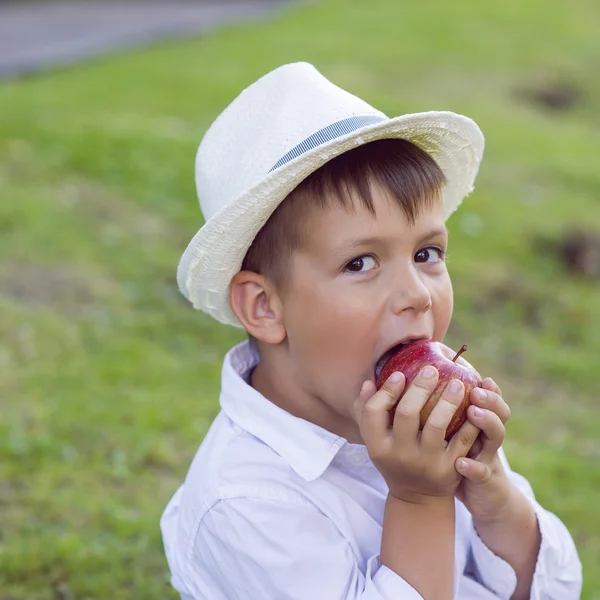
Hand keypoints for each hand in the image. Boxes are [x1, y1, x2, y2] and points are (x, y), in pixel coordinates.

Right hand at [354, 367, 480, 504]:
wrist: (418, 497)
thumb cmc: (394, 456)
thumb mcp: (376, 440)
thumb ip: (367, 410)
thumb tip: (369, 382)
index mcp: (377, 445)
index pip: (374, 411)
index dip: (386, 390)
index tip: (399, 374)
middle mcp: (399, 455)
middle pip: (406, 413)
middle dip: (419, 387)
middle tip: (431, 370)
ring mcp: (426, 463)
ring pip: (437, 425)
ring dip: (448, 400)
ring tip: (457, 383)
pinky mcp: (450, 469)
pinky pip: (462, 440)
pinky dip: (470, 421)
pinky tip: (475, 405)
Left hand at [454, 377, 513, 521]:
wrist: (483, 498)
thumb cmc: (459, 457)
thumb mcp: (455, 433)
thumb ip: (444, 410)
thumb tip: (417, 381)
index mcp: (480, 422)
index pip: (490, 398)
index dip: (488, 386)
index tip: (477, 373)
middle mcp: (487, 436)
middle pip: (498, 411)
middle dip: (489, 398)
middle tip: (474, 387)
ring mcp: (488, 457)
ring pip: (496, 436)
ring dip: (486, 422)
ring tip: (472, 411)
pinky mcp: (486, 480)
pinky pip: (481, 473)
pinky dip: (473, 467)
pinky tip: (461, 463)